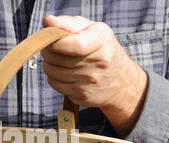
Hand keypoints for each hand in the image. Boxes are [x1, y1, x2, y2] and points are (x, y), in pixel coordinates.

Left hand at [42, 15, 148, 136]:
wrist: (121, 81)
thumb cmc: (102, 49)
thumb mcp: (92, 29)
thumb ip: (68, 23)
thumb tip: (47, 21)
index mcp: (101, 42)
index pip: (76, 45)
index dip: (56, 42)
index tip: (51, 38)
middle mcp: (97, 64)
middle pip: (56, 58)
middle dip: (48, 50)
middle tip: (53, 47)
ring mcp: (89, 83)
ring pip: (51, 71)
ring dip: (49, 64)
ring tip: (59, 59)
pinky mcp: (81, 96)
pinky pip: (54, 84)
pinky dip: (54, 77)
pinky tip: (64, 72)